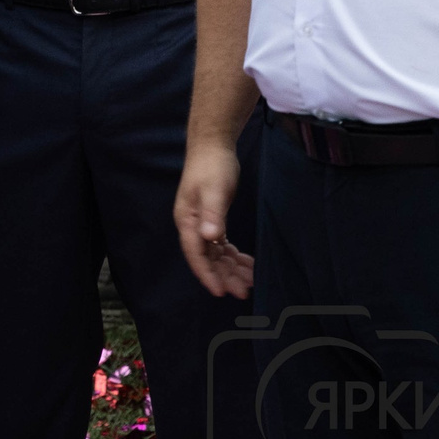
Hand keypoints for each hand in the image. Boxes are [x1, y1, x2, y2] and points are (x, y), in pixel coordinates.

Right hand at [173, 138, 251, 297]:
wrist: (213, 146)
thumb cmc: (212, 167)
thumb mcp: (214, 190)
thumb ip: (212, 214)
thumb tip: (209, 237)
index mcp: (187, 220)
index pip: (196, 254)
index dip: (208, 274)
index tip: (221, 291)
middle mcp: (192, 225)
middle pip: (207, 258)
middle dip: (224, 276)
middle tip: (244, 291)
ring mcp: (202, 223)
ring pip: (215, 254)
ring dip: (231, 268)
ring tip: (250, 280)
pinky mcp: (213, 219)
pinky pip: (222, 245)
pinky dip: (234, 256)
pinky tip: (247, 262)